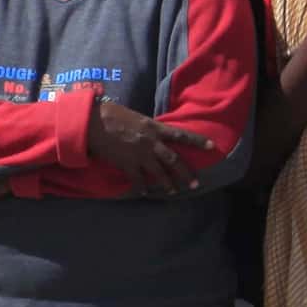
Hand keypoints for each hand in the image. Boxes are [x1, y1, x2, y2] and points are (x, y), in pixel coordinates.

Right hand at [83, 97, 219, 194]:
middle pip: (174, 160)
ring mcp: (139, 155)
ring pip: (159, 173)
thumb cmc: (111, 114)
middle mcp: (151, 143)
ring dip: (167, 184)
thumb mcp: (136, 117)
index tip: (212, 147)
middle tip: (195, 184)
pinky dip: (141, 187)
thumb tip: (153, 133)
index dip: (198, 141)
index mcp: (154, 127)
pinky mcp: (127, 163)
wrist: (93, 122)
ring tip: (173, 191)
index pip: (181, 135)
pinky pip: (138, 179)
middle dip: (186, 173)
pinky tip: (144, 192)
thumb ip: (147, 127)